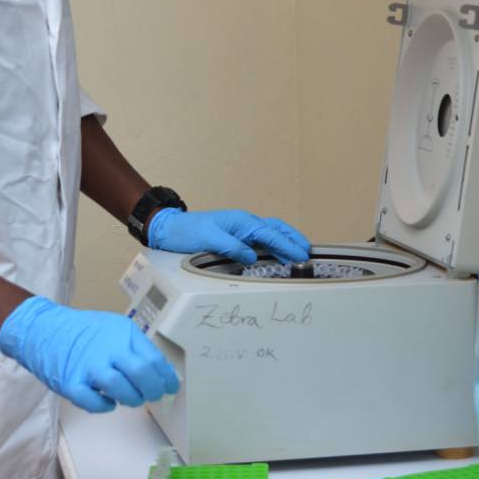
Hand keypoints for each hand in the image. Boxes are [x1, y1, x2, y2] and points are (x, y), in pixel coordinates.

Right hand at [0, 296, 179, 413]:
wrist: (43, 329)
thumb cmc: (82, 332)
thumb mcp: (114, 328)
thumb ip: (135, 347)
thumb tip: (161, 371)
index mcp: (122, 333)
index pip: (154, 359)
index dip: (167, 378)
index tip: (171, 387)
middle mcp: (108, 349)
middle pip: (141, 374)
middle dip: (153, 390)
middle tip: (153, 395)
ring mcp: (88, 367)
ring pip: (120, 390)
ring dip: (131, 399)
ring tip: (130, 398)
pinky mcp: (71, 383)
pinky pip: (93, 403)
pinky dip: (104, 406)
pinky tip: (107, 402)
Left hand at [147, 208, 310, 265]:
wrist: (170, 228)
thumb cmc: (187, 232)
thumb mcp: (208, 239)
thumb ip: (232, 246)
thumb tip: (252, 256)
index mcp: (241, 222)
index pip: (270, 234)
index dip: (287, 245)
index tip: (301, 255)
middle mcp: (244, 223)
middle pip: (276, 228)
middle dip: (294, 239)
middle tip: (309, 251)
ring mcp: (241, 228)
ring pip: (271, 232)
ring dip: (286, 240)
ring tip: (300, 251)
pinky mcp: (236, 235)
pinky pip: (261, 238)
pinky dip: (274, 243)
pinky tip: (278, 252)